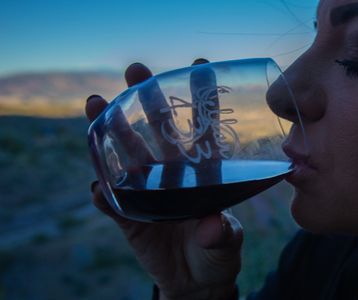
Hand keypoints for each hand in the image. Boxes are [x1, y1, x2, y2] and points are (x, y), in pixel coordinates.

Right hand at [86, 58, 242, 299]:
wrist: (196, 281)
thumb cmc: (219, 253)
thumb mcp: (228, 243)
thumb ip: (222, 234)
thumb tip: (213, 225)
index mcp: (203, 172)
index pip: (202, 129)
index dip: (201, 99)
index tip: (197, 66)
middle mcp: (173, 174)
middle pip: (157, 131)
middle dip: (146, 100)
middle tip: (135, 71)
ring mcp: (148, 192)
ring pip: (128, 155)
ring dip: (111, 132)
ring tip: (95, 104)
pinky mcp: (129, 217)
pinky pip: (111, 202)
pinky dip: (103, 194)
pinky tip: (97, 185)